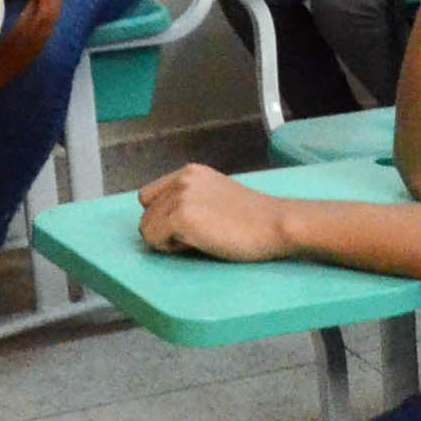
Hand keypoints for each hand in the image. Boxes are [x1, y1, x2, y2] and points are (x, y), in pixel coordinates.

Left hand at [136, 164, 293, 261]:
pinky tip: (198, 243)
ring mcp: (180, 197)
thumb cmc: (252, 218)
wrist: (275, 224)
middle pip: (145, 215)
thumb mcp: (215, 194)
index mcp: (189, 172)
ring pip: (147, 229)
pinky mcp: (181, 218)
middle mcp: (181, 179)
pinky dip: (171, 248)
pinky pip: (154, 241)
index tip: (189, 224)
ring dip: (167, 240)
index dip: (163, 215)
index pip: (149, 197)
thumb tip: (161, 219)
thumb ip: (189, 197)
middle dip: (165, 229)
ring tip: (201, 238)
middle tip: (200, 233)